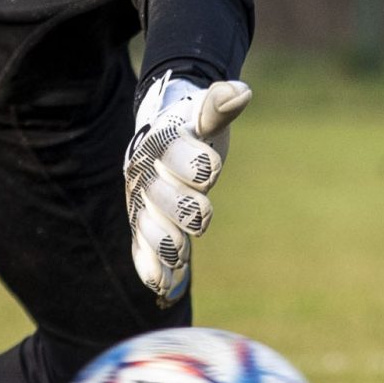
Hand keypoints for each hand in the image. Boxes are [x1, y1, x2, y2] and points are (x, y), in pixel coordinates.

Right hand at [123, 73, 250, 300]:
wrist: (160, 142)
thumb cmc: (191, 127)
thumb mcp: (205, 114)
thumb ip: (220, 105)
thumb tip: (242, 92)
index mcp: (161, 141)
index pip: (175, 153)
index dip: (197, 165)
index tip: (211, 169)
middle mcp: (145, 173)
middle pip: (162, 197)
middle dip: (184, 210)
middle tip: (202, 218)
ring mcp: (142, 203)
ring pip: (148, 228)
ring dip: (165, 246)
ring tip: (180, 259)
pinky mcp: (142, 227)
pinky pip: (142, 250)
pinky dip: (153, 270)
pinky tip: (166, 289)